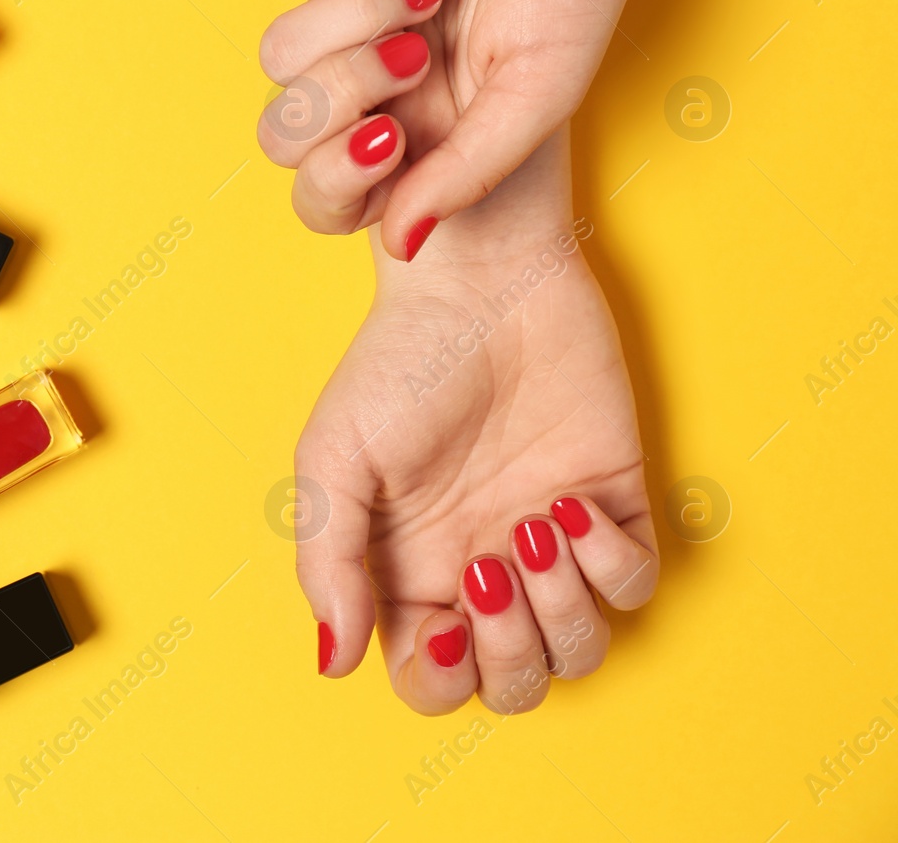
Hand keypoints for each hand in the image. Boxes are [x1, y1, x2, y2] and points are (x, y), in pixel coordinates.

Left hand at [257, 0, 643, 258]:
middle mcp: (369, 89)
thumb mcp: (537, 93)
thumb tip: (403, 247)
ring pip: (280, 51)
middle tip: (414, 54)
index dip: (331, 182)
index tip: (387, 140)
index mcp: (413, 141)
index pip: (322, 199)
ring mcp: (345, 20)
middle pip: (281, 133)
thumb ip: (466, 174)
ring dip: (358, 15)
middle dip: (339, 94)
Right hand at [295, 138, 656, 712]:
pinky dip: (611, 565)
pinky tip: (571, 507)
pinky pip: (635, 586)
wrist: (481, 281)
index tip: (444, 623)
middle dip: (509, 652)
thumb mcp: (334, 459)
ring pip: (578, 648)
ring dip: (561, 609)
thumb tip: (333, 663)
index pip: (432, 680)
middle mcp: (481, 568)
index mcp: (409, 570)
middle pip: (513, 683)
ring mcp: (548, 542)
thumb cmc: (398, 362)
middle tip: (490, 567)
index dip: (442, 679)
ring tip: (533, 525)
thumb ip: (329, 564)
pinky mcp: (611, 504)